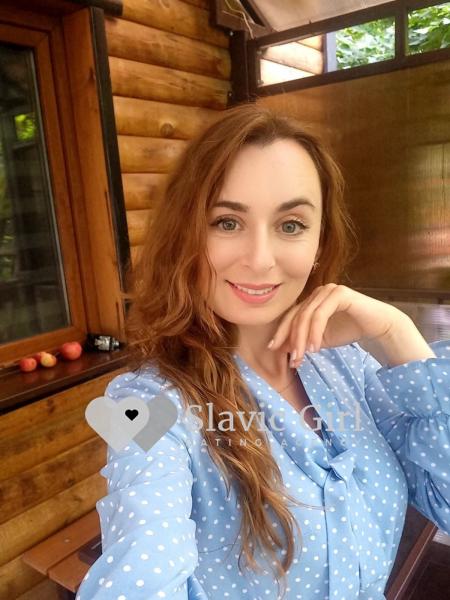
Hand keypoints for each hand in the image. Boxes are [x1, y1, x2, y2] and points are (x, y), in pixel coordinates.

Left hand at [268, 283, 410, 367]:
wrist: (378, 328)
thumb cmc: (349, 331)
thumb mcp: (320, 339)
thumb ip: (303, 340)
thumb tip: (281, 349)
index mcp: (311, 300)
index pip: (290, 316)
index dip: (281, 333)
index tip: (273, 349)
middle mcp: (318, 292)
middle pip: (296, 316)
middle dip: (292, 340)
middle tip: (292, 359)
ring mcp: (328, 290)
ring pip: (306, 316)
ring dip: (302, 338)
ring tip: (302, 356)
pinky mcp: (340, 293)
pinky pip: (321, 314)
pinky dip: (315, 332)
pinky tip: (315, 348)